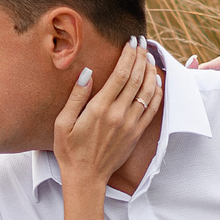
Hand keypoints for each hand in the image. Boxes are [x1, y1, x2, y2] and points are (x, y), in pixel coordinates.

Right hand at [52, 41, 162, 188]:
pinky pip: (152, 109)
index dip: (128, 55)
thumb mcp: (63, 122)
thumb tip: (88, 72)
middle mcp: (118, 114)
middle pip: (136, 78)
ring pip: (147, 91)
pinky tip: (155, 81)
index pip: (120, 74)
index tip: (132, 41)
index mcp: (99, 108)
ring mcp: (130, 124)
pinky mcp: (136, 133)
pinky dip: (156, 92)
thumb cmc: (69, 150)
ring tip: (149, 57)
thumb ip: (76, 96)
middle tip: (143, 42)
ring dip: (150, 71)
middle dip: (141, 56)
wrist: (85, 178)